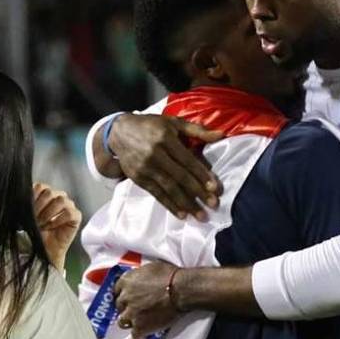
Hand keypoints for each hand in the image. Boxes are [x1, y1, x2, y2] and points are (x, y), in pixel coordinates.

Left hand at [33, 183, 81, 269]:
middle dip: (39, 206)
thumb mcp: (28, 216)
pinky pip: (69, 213)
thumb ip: (27, 204)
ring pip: (61, 200)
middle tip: (33, 219)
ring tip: (42, 224)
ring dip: (48, 213)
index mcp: (46, 194)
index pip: (40, 186)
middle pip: (50, 192)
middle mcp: (58, 197)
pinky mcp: (76, 216)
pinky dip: (58, 220)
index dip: (32, 197)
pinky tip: (51, 227)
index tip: (26, 209)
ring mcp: (69, 205)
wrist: (44, 248)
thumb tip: (22, 197)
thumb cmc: (36, 232)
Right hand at [109, 114, 223, 220]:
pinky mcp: (138, 178)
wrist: (119, 132)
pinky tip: (182, 214)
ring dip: (186, 203)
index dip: (201, 175)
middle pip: (180, 176)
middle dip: (198, 192)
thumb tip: (221, 135)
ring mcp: (145, 168)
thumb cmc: (151, 126)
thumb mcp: (173, 122)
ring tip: (201, 216)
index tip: (215, 188)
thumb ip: (197, 130)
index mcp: (165, 138)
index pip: (187, 160)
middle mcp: (155, 154)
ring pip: (169, 188)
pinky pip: (157, 194)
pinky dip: (170, 205)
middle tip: (213, 205)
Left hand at [113, 261, 181, 338]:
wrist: (181, 289)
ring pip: (122, 321)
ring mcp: (131, 313)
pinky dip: (140, 332)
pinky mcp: (140, 326)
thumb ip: (139, 276)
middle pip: (119, 306)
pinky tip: (147, 328)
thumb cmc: (170, 276)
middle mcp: (125, 297)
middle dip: (127, 307)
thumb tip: (140, 280)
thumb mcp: (150, 268)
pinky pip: (135, 334)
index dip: (124, 294)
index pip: (116, 290)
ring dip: (130, 321)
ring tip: (140, 320)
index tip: (129, 297)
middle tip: (137, 308)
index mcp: (126, 281)